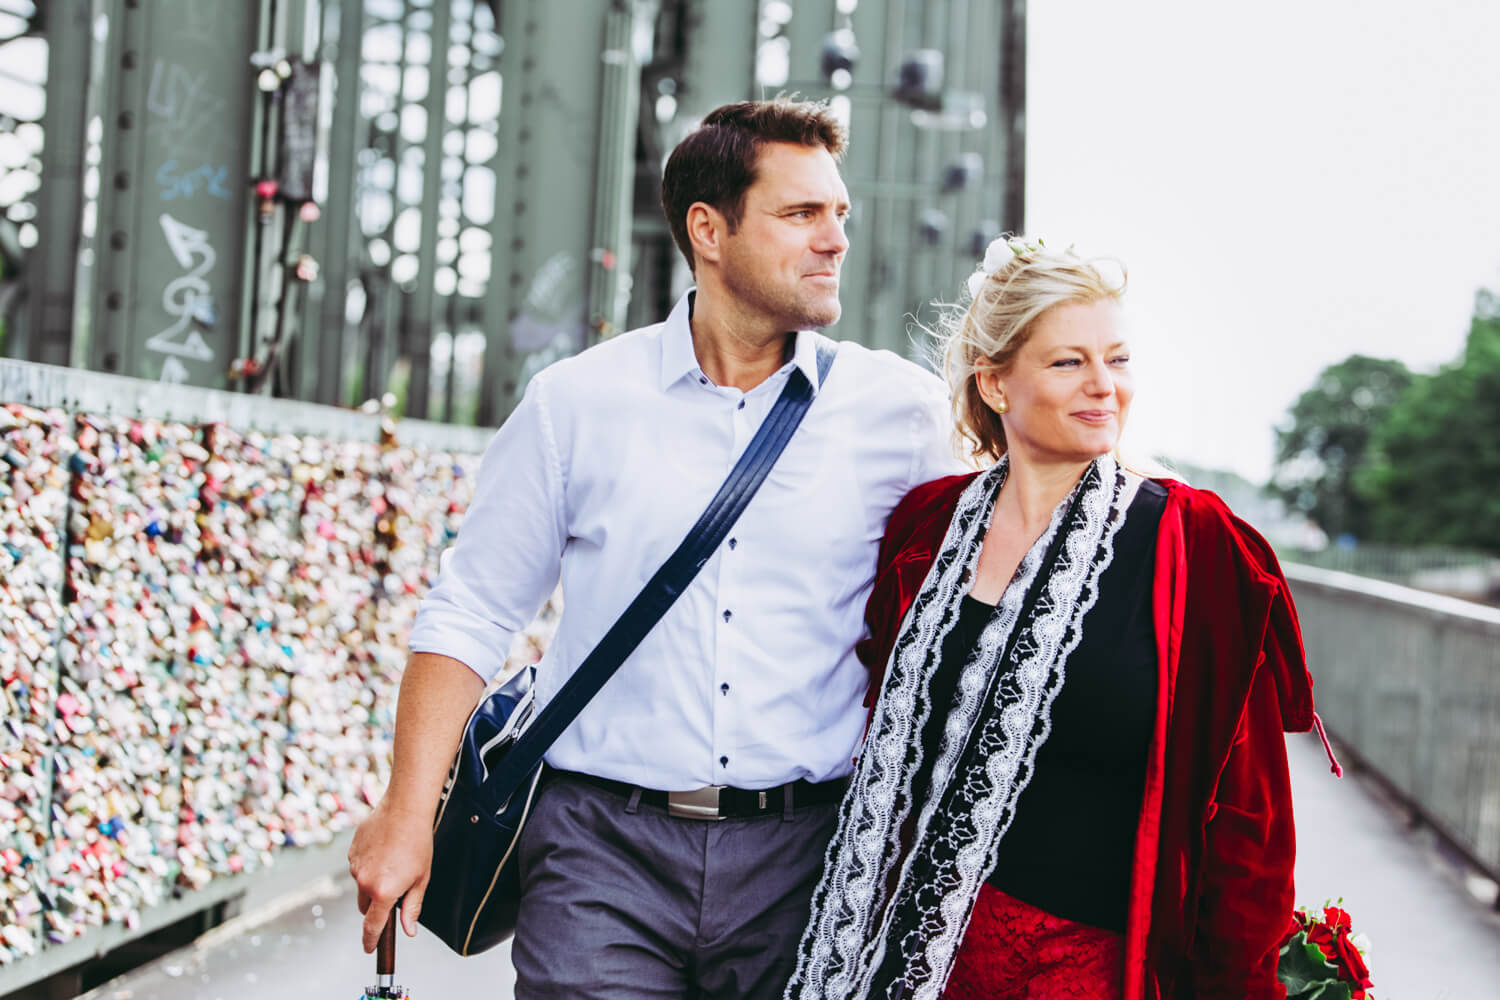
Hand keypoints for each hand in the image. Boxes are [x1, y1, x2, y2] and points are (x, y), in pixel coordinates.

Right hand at [348, 800, 433, 951]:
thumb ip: (412, 907)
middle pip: (365, 906)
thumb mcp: (421, 878)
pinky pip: (358, 866)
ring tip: (394, 861)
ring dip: (373, 881)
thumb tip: (408, 930)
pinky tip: (384, 850)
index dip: (371, 940)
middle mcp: (364, 882)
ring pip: (362, 884)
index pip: (372, 926)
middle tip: (394, 890)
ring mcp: (355, 866)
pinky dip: (369, 864)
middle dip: (376, 905)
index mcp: (383, 892)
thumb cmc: (418, 843)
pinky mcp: (351, 852)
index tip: (370, 948)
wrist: (404, 809)